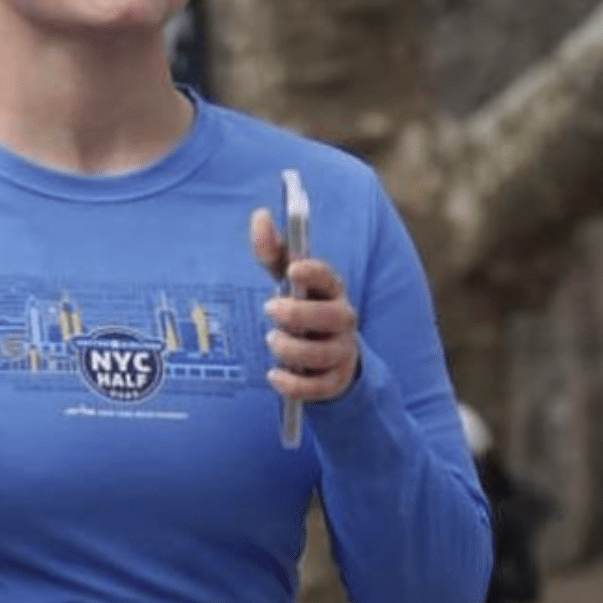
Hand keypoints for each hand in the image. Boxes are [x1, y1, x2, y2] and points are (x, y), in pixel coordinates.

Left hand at [250, 207, 359, 401]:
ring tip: (273, 340)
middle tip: (271, 308)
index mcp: (331, 291)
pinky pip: (318, 388)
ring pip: (322, 354)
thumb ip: (273, 251)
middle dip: (300, 313)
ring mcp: (341, 352)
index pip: (330, 278)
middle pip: (331, 317)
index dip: (314, 272)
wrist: (328, 356)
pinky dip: (294, 384)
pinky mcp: (334, 381)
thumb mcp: (287, 280)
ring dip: (293, 348)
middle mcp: (342, 320)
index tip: (293, 268)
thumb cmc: (303, 307)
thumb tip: (260, 215)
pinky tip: (274, 376)